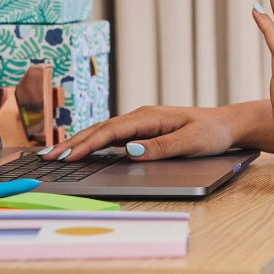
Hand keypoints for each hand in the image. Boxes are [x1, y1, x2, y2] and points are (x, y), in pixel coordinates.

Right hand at [36, 105, 236, 161]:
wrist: (226, 125)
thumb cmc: (211, 133)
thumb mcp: (190, 142)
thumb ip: (161, 147)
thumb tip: (130, 150)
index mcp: (149, 116)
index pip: (111, 131)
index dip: (86, 144)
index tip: (67, 156)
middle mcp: (141, 116)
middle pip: (100, 129)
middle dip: (73, 143)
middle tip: (47, 157)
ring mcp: (140, 123)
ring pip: (103, 132)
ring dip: (79, 143)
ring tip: (54, 155)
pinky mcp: (143, 131)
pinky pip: (112, 137)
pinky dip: (93, 144)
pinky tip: (80, 152)